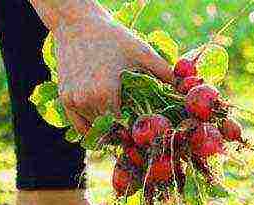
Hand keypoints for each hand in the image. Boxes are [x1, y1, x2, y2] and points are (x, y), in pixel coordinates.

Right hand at [53, 10, 173, 132]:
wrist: (76, 24)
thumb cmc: (113, 37)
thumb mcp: (143, 54)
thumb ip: (166, 74)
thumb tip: (188, 90)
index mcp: (106, 94)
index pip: (127, 128)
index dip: (140, 131)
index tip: (150, 130)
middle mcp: (87, 101)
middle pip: (113, 131)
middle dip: (128, 132)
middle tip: (141, 131)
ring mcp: (73, 102)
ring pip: (98, 130)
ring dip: (112, 130)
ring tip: (127, 125)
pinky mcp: (65, 100)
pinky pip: (82, 127)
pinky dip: (95, 128)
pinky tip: (109, 124)